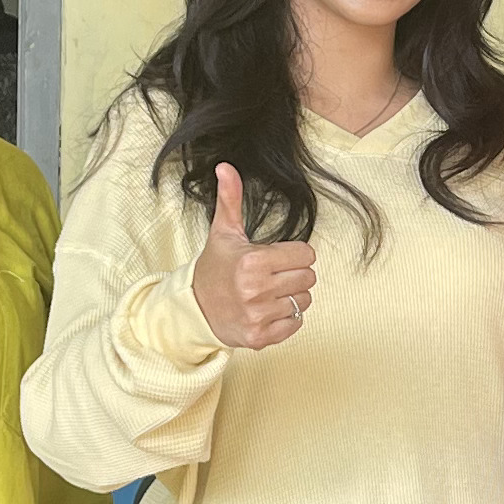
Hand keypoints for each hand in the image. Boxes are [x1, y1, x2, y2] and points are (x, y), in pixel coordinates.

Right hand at [194, 164, 318, 348]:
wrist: (194, 309)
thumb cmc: (215, 268)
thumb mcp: (223, 232)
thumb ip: (230, 198)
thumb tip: (225, 166)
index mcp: (252, 261)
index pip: (306, 255)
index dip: (294, 254)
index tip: (276, 258)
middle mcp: (256, 290)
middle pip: (309, 278)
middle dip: (294, 274)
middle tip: (273, 275)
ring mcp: (258, 316)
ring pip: (304, 302)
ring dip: (291, 297)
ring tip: (269, 293)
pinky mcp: (260, 337)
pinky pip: (296, 324)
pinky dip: (287, 318)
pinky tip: (268, 310)